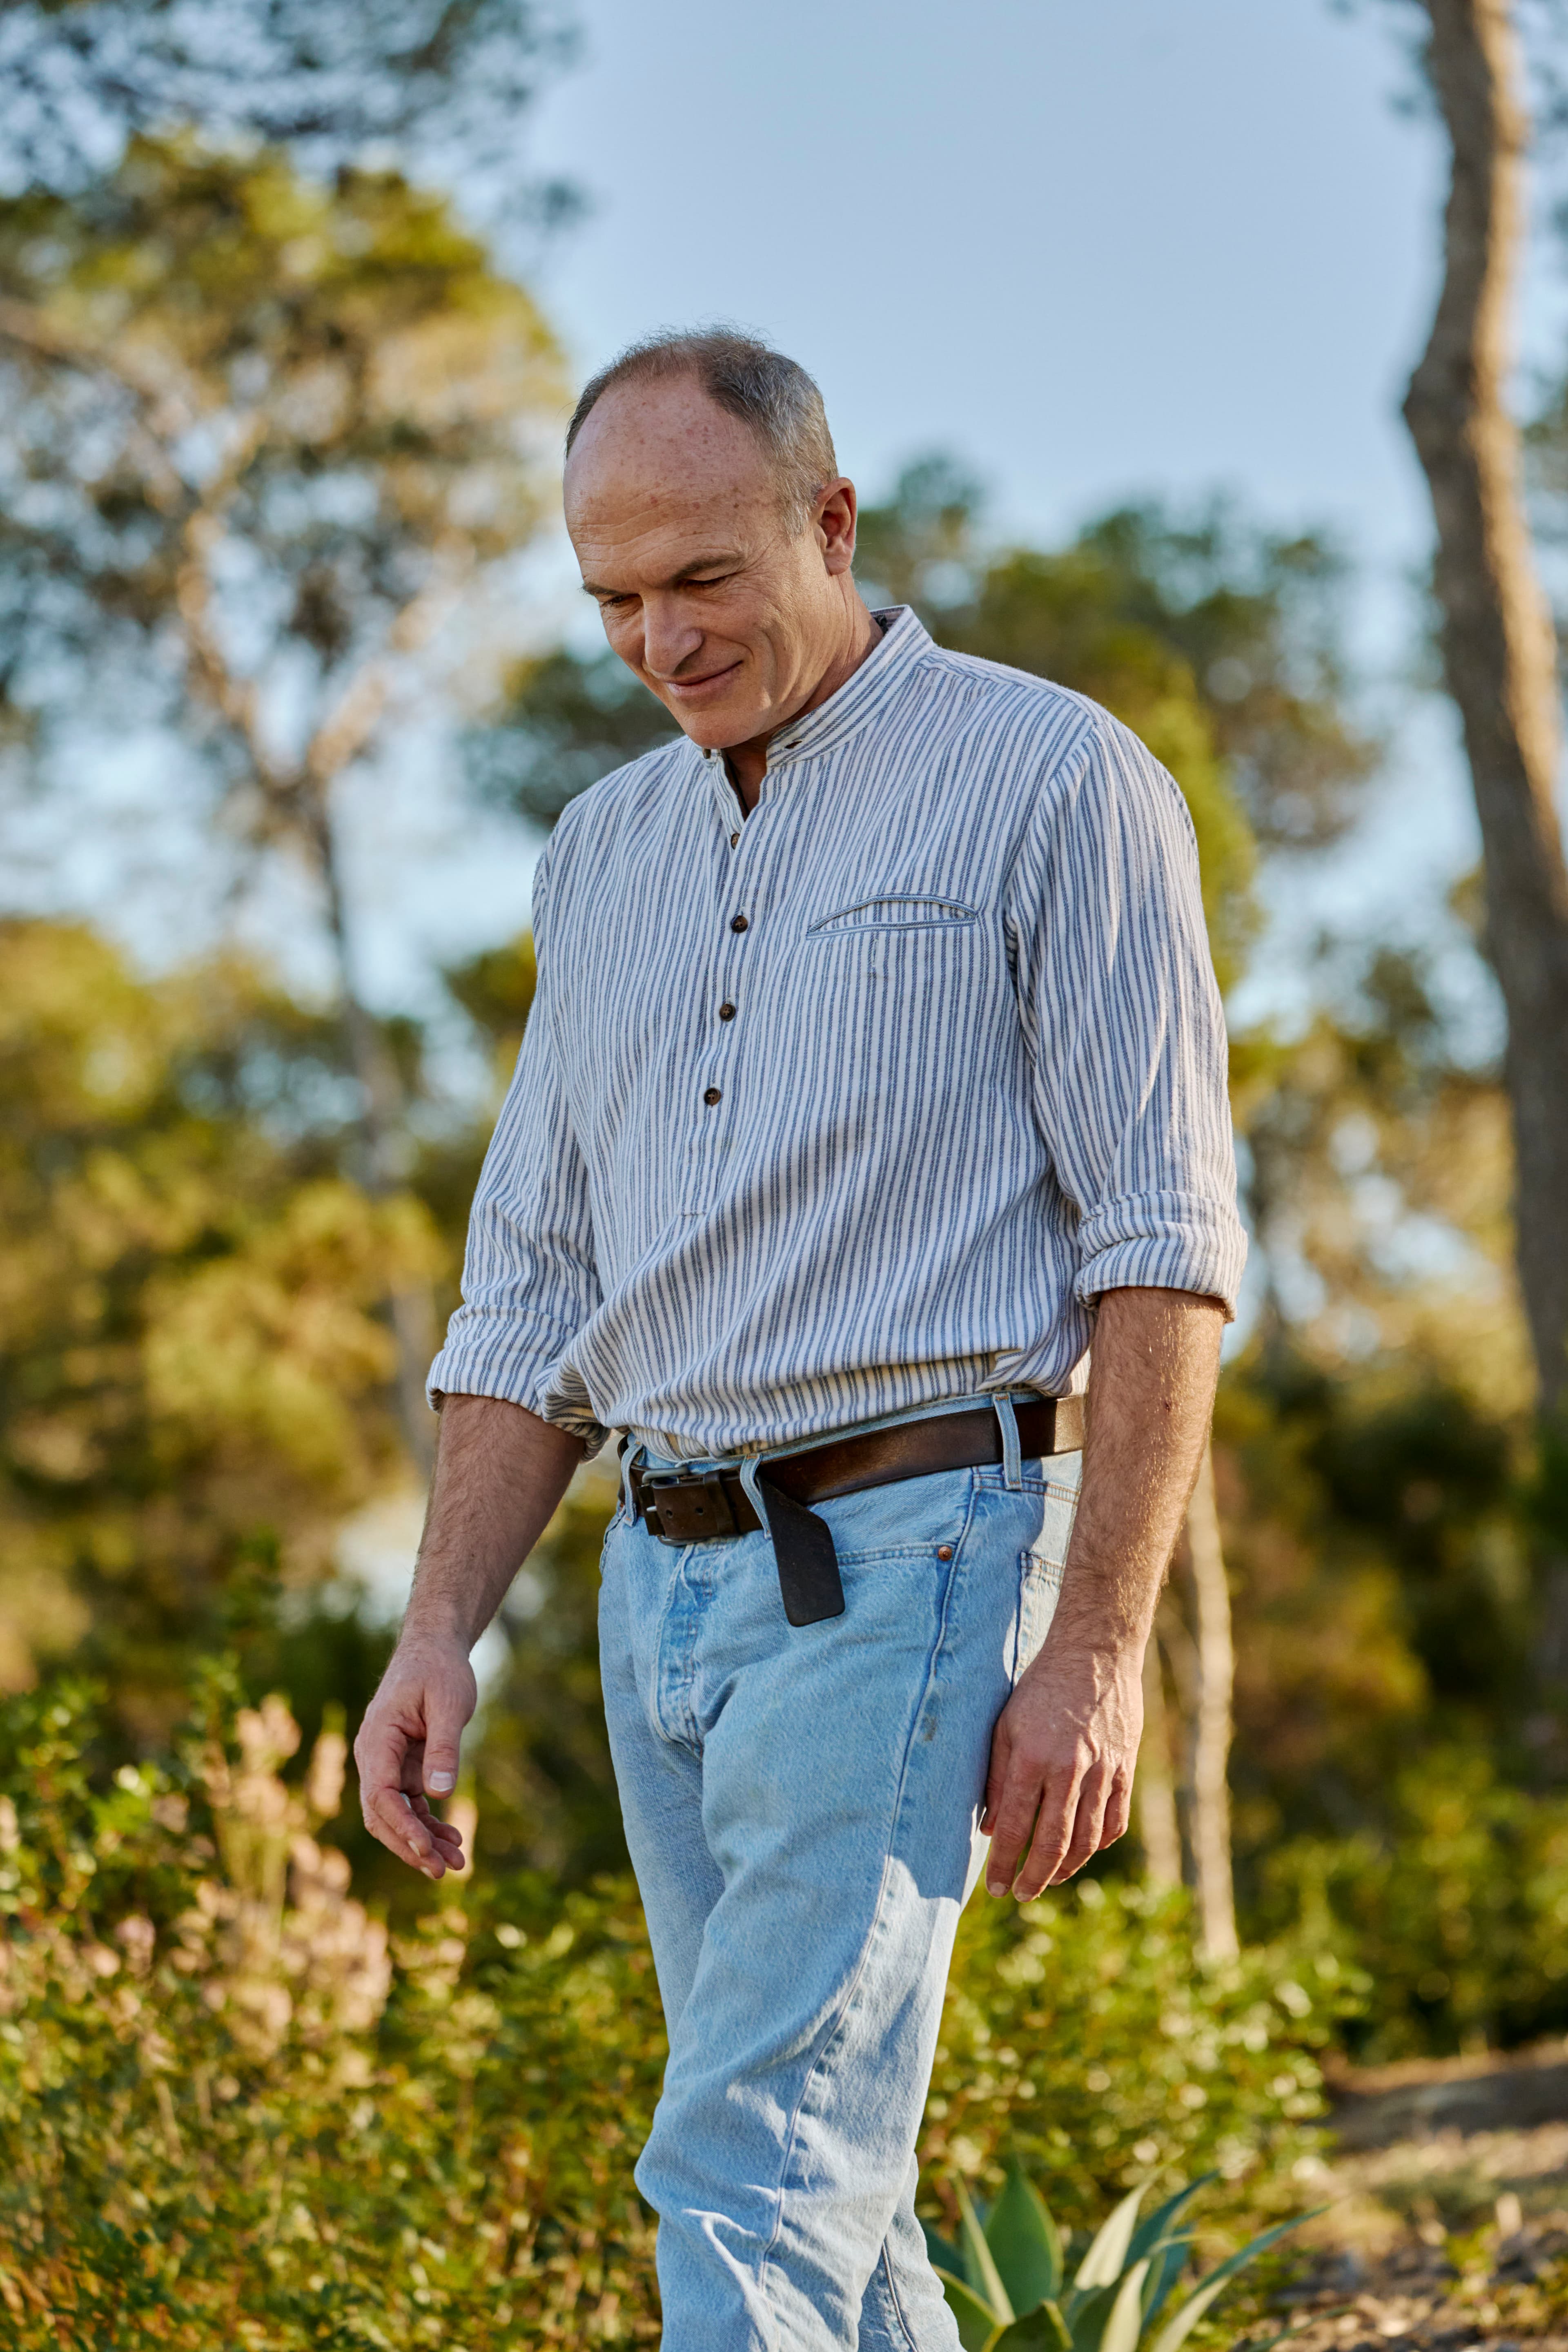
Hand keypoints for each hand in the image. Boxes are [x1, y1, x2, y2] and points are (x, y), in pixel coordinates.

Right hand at [354, 1639, 477, 1878]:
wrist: (435, 1649)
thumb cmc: (440, 1670)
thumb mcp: (449, 1703)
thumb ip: (444, 1746)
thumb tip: (441, 1793)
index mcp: (377, 1739)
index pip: (380, 1794)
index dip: (402, 1826)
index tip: (427, 1849)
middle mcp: (375, 1756)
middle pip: (382, 1814)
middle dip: (410, 1846)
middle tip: (443, 1871)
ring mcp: (387, 1764)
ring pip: (396, 1815)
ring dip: (422, 1841)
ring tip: (456, 1864)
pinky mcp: (404, 1767)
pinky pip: (411, 1804)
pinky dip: (429, 1824)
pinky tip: (453, 1839)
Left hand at [981, 1635, 1141, 1898]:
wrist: (1095, 1656)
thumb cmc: (1040, 1689)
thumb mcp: (1005, 1727)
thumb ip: (998, 1780)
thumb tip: (993, 1830)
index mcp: (1033, 1758)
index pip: (1015, 1826)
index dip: (1004, 1863)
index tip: (995, 1889)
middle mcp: (1069, 1770)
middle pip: (1053, 1842)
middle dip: (1035, 1877)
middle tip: (1021, 1895)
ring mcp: (1102, 1772)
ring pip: (1087, 1839)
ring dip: (1067, 1867)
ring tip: (1049, 1879)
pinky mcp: (1125, 1770)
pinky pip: (1115, 1820)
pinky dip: (1100, 1843)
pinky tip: (1084, 1851)